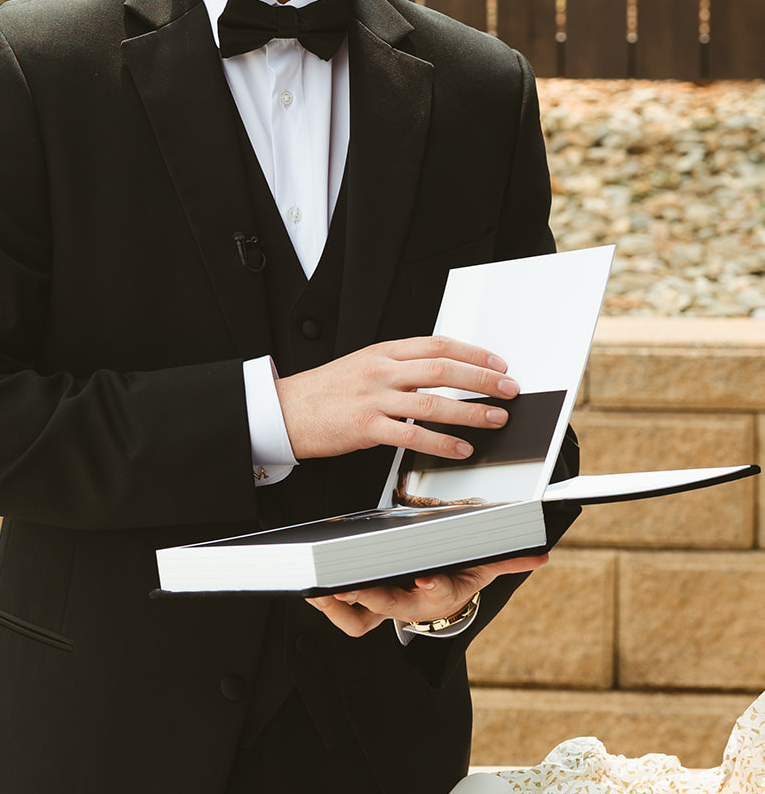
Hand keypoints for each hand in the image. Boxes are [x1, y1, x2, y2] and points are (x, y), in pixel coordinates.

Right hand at [275, 334, 519, 461]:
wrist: (285, 410)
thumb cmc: (325, 390)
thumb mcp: (362, 364)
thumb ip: (397, 366)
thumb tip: (440, 373)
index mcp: (383, 351)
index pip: (437, 345)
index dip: (473, 352)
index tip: (498, 362)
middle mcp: (381, 370)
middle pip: (443, 369)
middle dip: (482, 378)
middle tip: (509, 388)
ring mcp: (374, 398)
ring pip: (433, 402)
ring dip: (471, 411)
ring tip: (496, 418)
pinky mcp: (366, 427)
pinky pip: (411, 436)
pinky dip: (441, 443)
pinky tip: (461, 449)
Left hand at [306, 554, 548, 637]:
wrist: (439, 592)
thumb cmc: (456, 573)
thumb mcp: (481, 565)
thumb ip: (507, 558)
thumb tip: (540, 554)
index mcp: (441, 594)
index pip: (441, 593)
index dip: (434, 588)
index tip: (426, 578)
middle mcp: (411, 606)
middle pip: (392, 608)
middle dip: (374, 597)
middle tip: (354, 583)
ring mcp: (386, 608)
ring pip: (360, 620)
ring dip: (339, 606)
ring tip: (319, 588)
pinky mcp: (366, 606)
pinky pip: (345, 615)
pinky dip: (327, 602)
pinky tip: (311, 584)